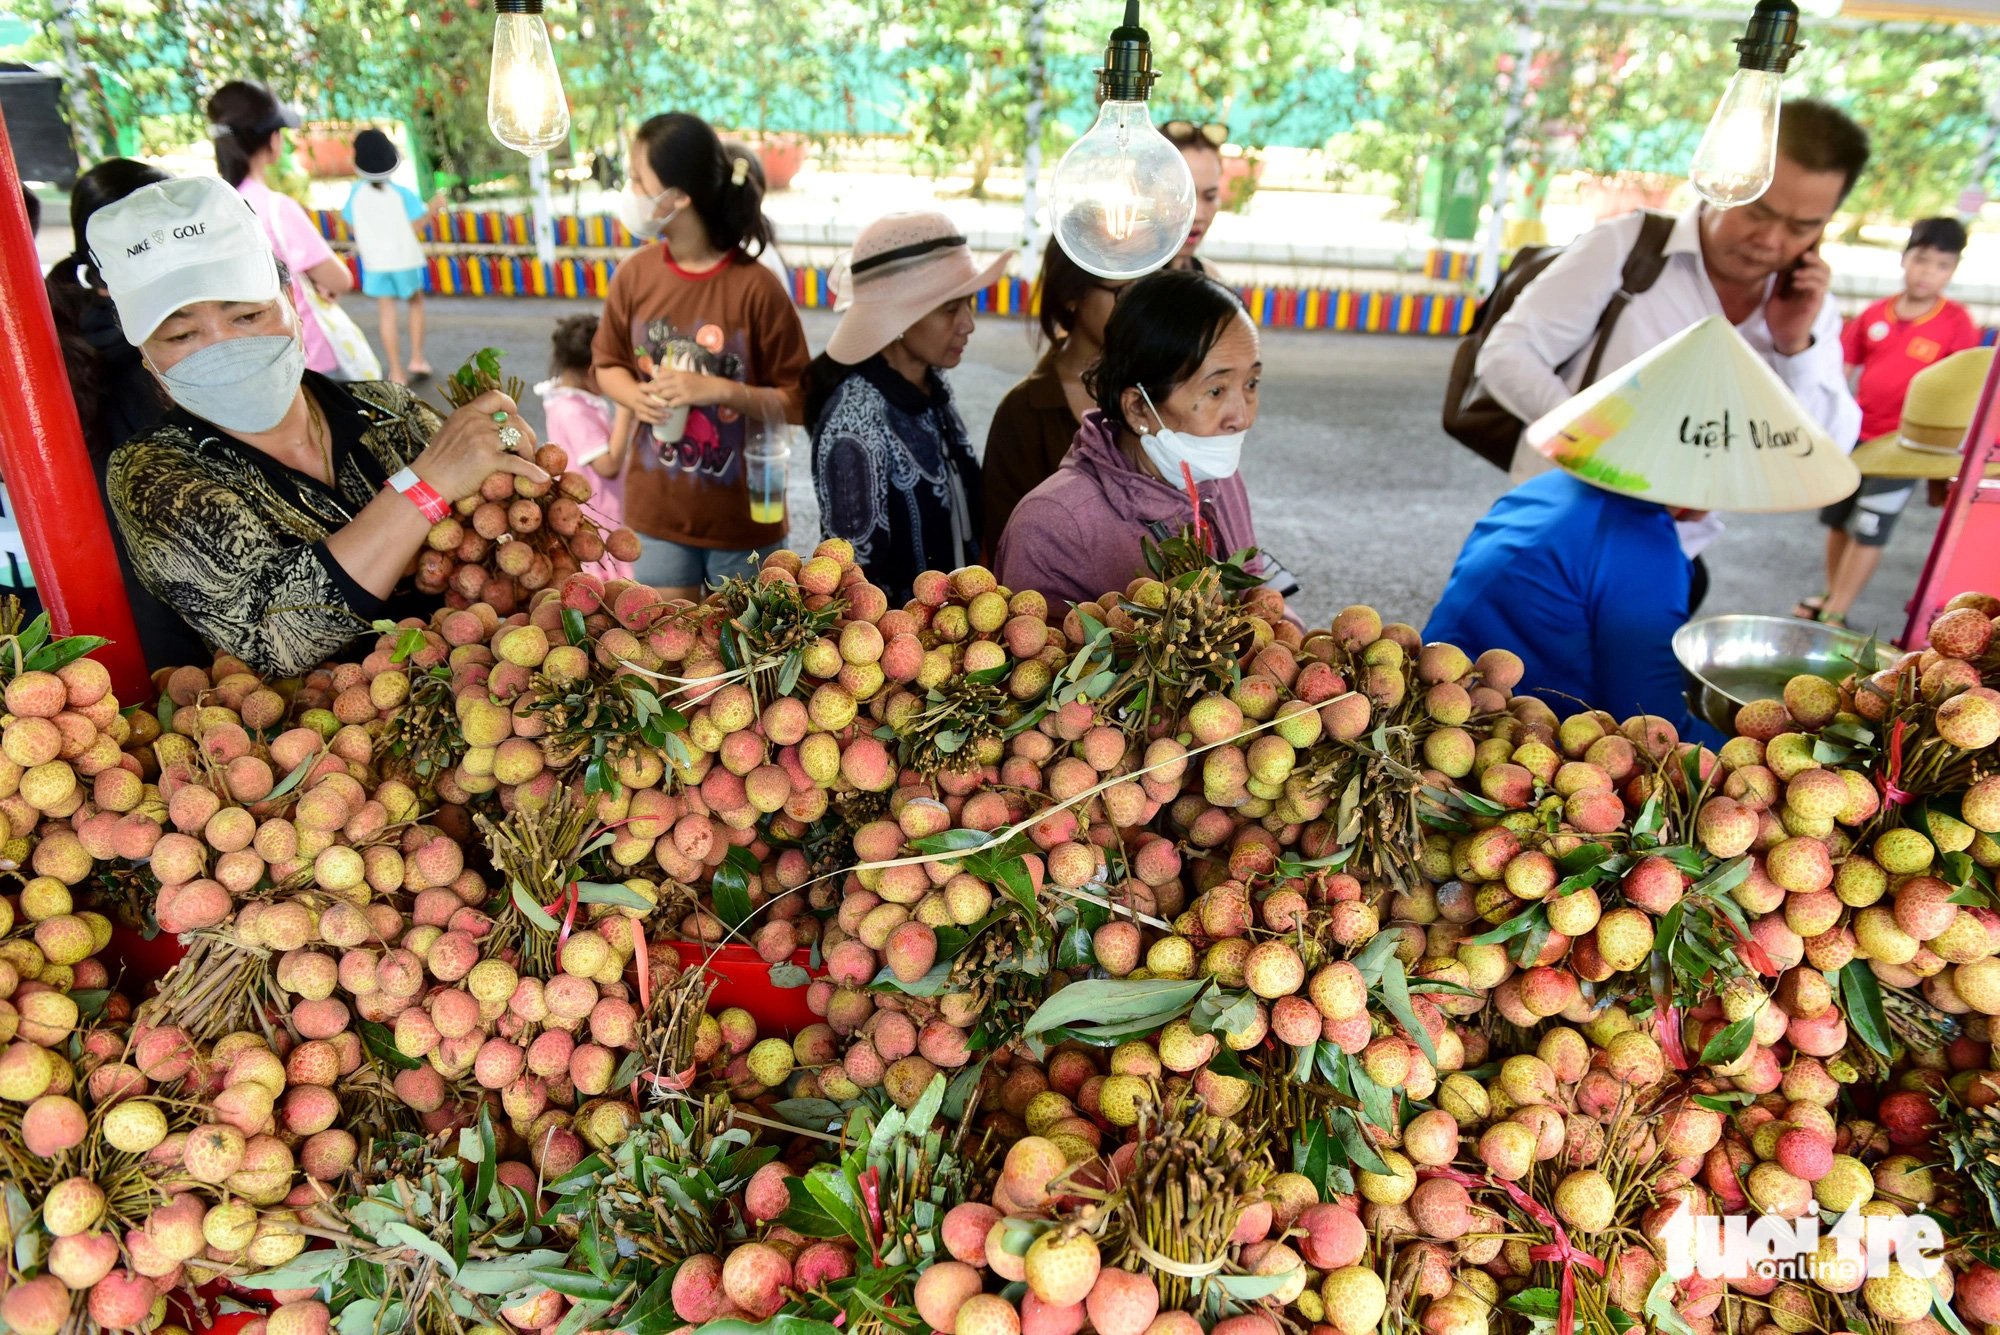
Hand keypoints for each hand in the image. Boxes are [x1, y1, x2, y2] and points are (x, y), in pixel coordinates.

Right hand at [412, 390, 550, 500]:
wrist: (427, 482)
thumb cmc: (439, 462)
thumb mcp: (452, 431)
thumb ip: (472, 425)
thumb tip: (496, 427)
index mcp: (467, 412)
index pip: (497, 397)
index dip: (511, 406)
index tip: (515, 419)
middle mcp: (475, 421)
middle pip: (515, 420)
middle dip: (526, 435)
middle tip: (527, 449)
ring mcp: (482, 439)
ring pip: (520, 438)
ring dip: (529, 451)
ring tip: (527, 461)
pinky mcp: (487, 459)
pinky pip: (518, 463)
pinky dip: (534, 471)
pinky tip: (542, 478)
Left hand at [649, 367, 735, 411]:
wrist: (715, 388)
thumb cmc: (702, 382)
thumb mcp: (688, 375)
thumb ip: (677, 375)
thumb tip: (666, 375)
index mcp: (679, 373)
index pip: (661, 375)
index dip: (654, 380)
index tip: (650, 385)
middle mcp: (679, 380)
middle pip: (659, 385)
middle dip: (650, 390)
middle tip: (644, 394)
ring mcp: (682, 389)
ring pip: (664, 394)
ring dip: (659, 400)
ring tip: (655, 403)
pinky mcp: (687, 398)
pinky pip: (673, 403)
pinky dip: (669, 406)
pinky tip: (668, 408)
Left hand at [1765, 244, 1828, 355]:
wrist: (1782, 338)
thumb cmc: (1779, 317)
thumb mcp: (1776, 295)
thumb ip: (1780, 280)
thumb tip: (1779, 262)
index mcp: (1806, 283)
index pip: (1814, 264)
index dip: (1811, 254)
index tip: (1799, 248)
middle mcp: (1814, 287)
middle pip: (1824, 267)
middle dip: (1816, 258)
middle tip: (1803, 255)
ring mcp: (1816, 295)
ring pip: (1825, 275)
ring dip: (1811, 271)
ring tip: (1796, 274)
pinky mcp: (1815, 304)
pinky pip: (1818, 289)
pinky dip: (1809, 283)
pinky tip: (1796, 283)